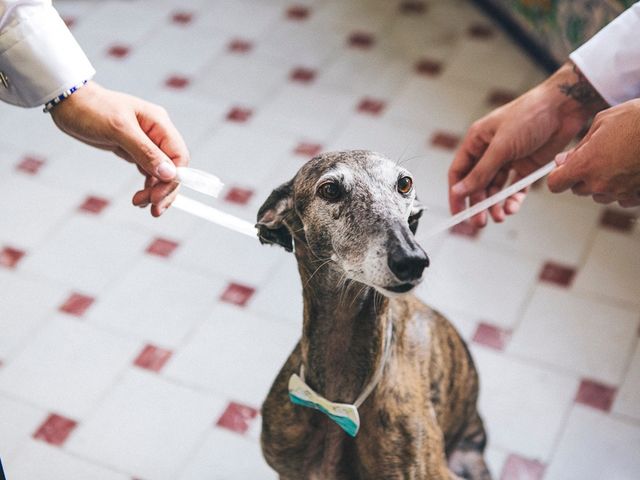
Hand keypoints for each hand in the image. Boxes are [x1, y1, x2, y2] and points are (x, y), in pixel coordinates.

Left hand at [50, 81, 188, 216]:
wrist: (68, 102)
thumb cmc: (92, 109)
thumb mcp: (118, 130)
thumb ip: (146, 152)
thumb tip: (169, 174)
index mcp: (159, 124)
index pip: (179, 156)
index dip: (173, 179)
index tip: (157, 197)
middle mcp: (157, 134)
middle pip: (173, 168)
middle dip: (164, 190)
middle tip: (153, 209)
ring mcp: (147, 143)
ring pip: (161, 173)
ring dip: (155, 191)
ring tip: (140, 204)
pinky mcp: (134, 150)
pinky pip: (149, 172)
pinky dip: (147, 186)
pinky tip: (140, 198)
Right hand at [448, 61, 606, 226]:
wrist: (564, 107)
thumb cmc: (529, 116)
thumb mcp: (501, 146)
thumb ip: (480, 172)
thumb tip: (459, 191)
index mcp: (477, 141)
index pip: (459, 172)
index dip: (456, 193)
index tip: (457, 213)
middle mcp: (489, 152)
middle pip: (477, 184)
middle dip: (478, 204)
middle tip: (479, 222)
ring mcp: (508, 160)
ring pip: (496, 189)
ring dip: (495, 204)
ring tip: (499, 217)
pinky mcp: (526, 167)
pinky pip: (515, 189)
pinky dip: (513, 200)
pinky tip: (512, 208)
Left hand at [548, 99, 639, 206]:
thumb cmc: (638, 119)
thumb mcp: (601, 123)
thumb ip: (578, 146)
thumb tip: (563, 160)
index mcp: (586, 165)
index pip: (555, 184)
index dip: (558, 175)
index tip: (563, 169)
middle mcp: (600, 183)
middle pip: (577, 189)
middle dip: (582, 175)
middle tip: (598, 156)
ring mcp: (620, 192)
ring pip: (599, 195)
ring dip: (602, 182)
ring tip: (617, 160)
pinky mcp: (637, 197)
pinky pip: (621, 199)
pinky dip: (622, 188)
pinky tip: (630, 170)